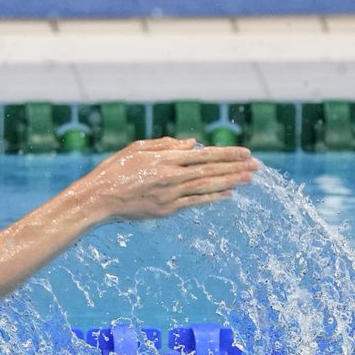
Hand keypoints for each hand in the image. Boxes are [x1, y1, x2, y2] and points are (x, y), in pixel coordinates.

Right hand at [71, 138, 258, 221]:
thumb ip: (165, 145)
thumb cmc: (113, 171)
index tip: (246, 152)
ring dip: (231, 182)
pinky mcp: (166, 210)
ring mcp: (170, 195)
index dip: (227, 154)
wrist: (97, 199)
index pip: (204, 155)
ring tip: (249, 179)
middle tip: (256, 165)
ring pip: (207, 187)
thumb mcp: (136, 149)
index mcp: (164, 159)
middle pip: (210, 171)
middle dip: (236, 167)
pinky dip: (213, 198)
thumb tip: (192, 144)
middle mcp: (171, 176)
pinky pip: (195, 203)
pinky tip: (227, 195)